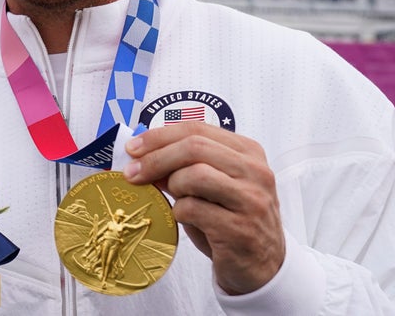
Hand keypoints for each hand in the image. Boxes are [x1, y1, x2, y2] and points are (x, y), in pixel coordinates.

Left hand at [122, 122, 283, 294]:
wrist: (262, 265)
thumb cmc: (230, 220)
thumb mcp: (210, 187)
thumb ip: (183, 167)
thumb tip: (141, 156)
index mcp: (248, 152)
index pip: (196, 129)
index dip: (159, 136)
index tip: (133, 148)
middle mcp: (255, 171)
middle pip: (194, 148)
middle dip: (155, 159)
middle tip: (133, 173)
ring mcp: (251, 199)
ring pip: (195, 175)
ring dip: (173, 186)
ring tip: (175, 198)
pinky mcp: (241, 228)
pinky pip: (193, 209)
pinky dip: (179, 212)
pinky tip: (186, 218)